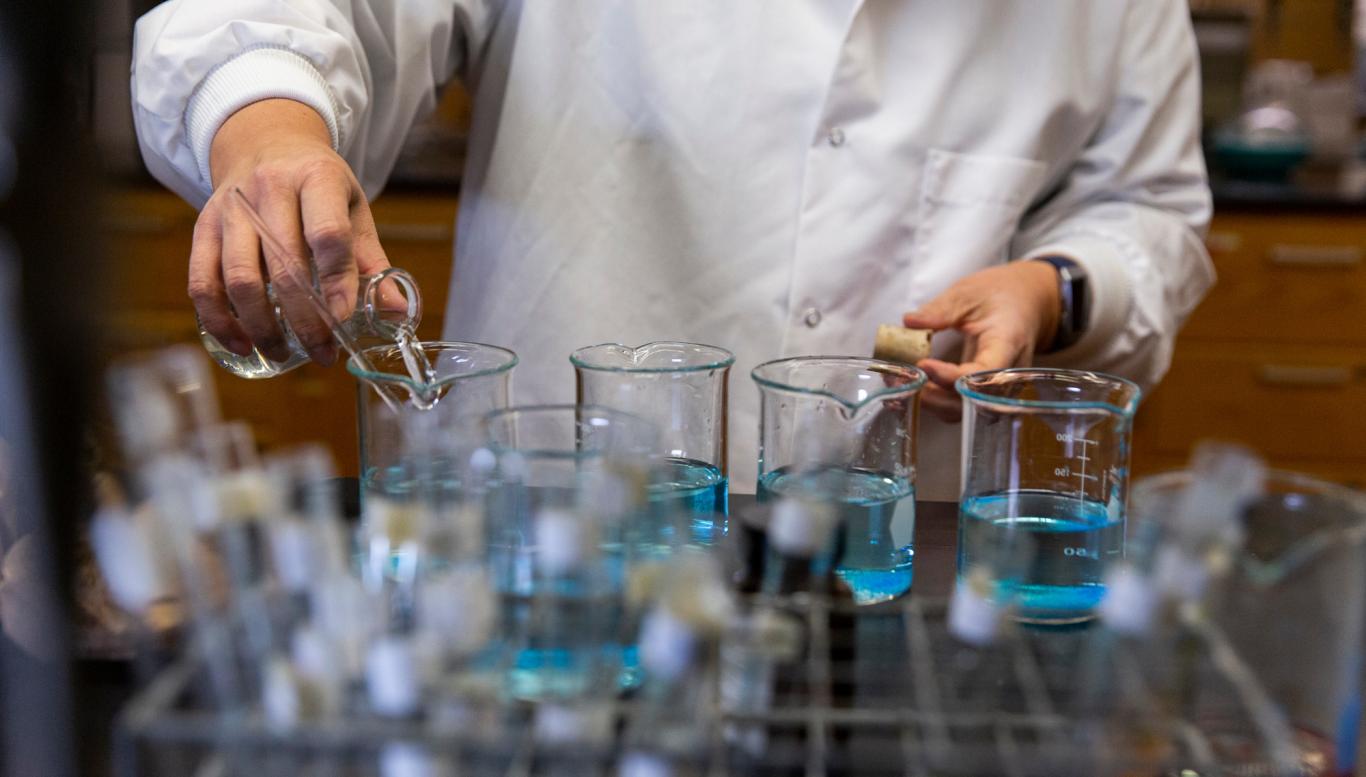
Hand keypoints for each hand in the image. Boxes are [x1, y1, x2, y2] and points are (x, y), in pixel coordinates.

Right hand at [190, 99, 390, 365]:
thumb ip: (372, 262)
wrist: (265, 142)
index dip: (337, 282)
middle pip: (284, 266)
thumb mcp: (353, 209)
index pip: (328, 234)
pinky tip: (242, 344)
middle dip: (304, 320)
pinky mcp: (203, 227)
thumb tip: (396, 313)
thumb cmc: (317, 184)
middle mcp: (268, 189)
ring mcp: (231, 208)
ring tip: (283, 354)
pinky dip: (219, 320)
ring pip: (239, 278)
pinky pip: (202, 281)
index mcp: (316, 178)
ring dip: (262, 326)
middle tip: (322, 352)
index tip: (344, 319)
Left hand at [902, 261, 1060, 421]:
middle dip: (935, 395)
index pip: (982, 371)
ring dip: (932, 402)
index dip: (950, 375)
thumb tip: (910, 322)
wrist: (1026, 302)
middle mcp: (1008, 373)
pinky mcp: (986, 391)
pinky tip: (914, 389)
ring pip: (965, 409)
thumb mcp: (970, 293)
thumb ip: (941, 309)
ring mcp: (999, 386)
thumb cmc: (1000, 295)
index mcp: (1009, 343)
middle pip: (973, 400)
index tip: (923, 363)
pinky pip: (962, 405)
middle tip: (904, 379)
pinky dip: (936, 402)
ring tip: (903, 383)